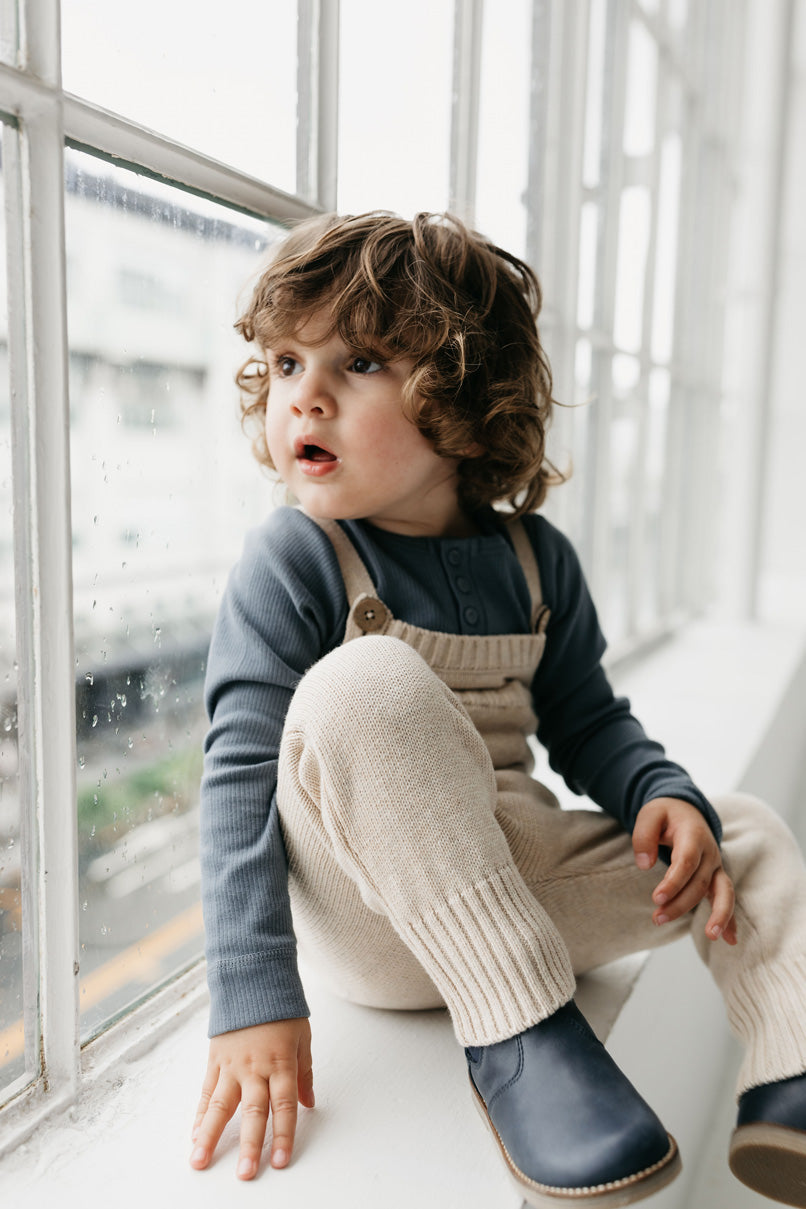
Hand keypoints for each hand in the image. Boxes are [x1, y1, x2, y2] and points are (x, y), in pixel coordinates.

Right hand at [190, 1017, 313, 1179]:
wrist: (252, 978)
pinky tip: (193, 1135)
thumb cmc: (281, 1008)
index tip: (279, 1161)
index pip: (284, 1106)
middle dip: (249, 1145)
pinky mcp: (215, 1060)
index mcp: (281, 1062)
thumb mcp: (302, 1037)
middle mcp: (255, 1067)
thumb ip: (305, 1073)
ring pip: (219, 1106)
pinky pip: (206, 1091)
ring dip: (209, 1136)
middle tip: (244, 1173)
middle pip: (252, 1112)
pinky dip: (199, 1115)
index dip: (282, 1135)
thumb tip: (309, 1103)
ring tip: (199, 1161)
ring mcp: (232, 1064)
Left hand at [632, 797, 736, 944]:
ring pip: (722, 892)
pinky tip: (729, 939)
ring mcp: (716, 866)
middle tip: (657, 919)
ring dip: (717, 915)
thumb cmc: (665, 814)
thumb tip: (644, 864)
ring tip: (711, 936)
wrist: (685, 810)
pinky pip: (726, 898)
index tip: (656, 899)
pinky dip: (730, 919)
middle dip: (681, 904)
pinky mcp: (716, 877)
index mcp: (694, 835)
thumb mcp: (649, 814)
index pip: (686, 862)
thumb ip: (644, 835)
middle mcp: (710, 852)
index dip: (673, 882)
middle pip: (700, 882)